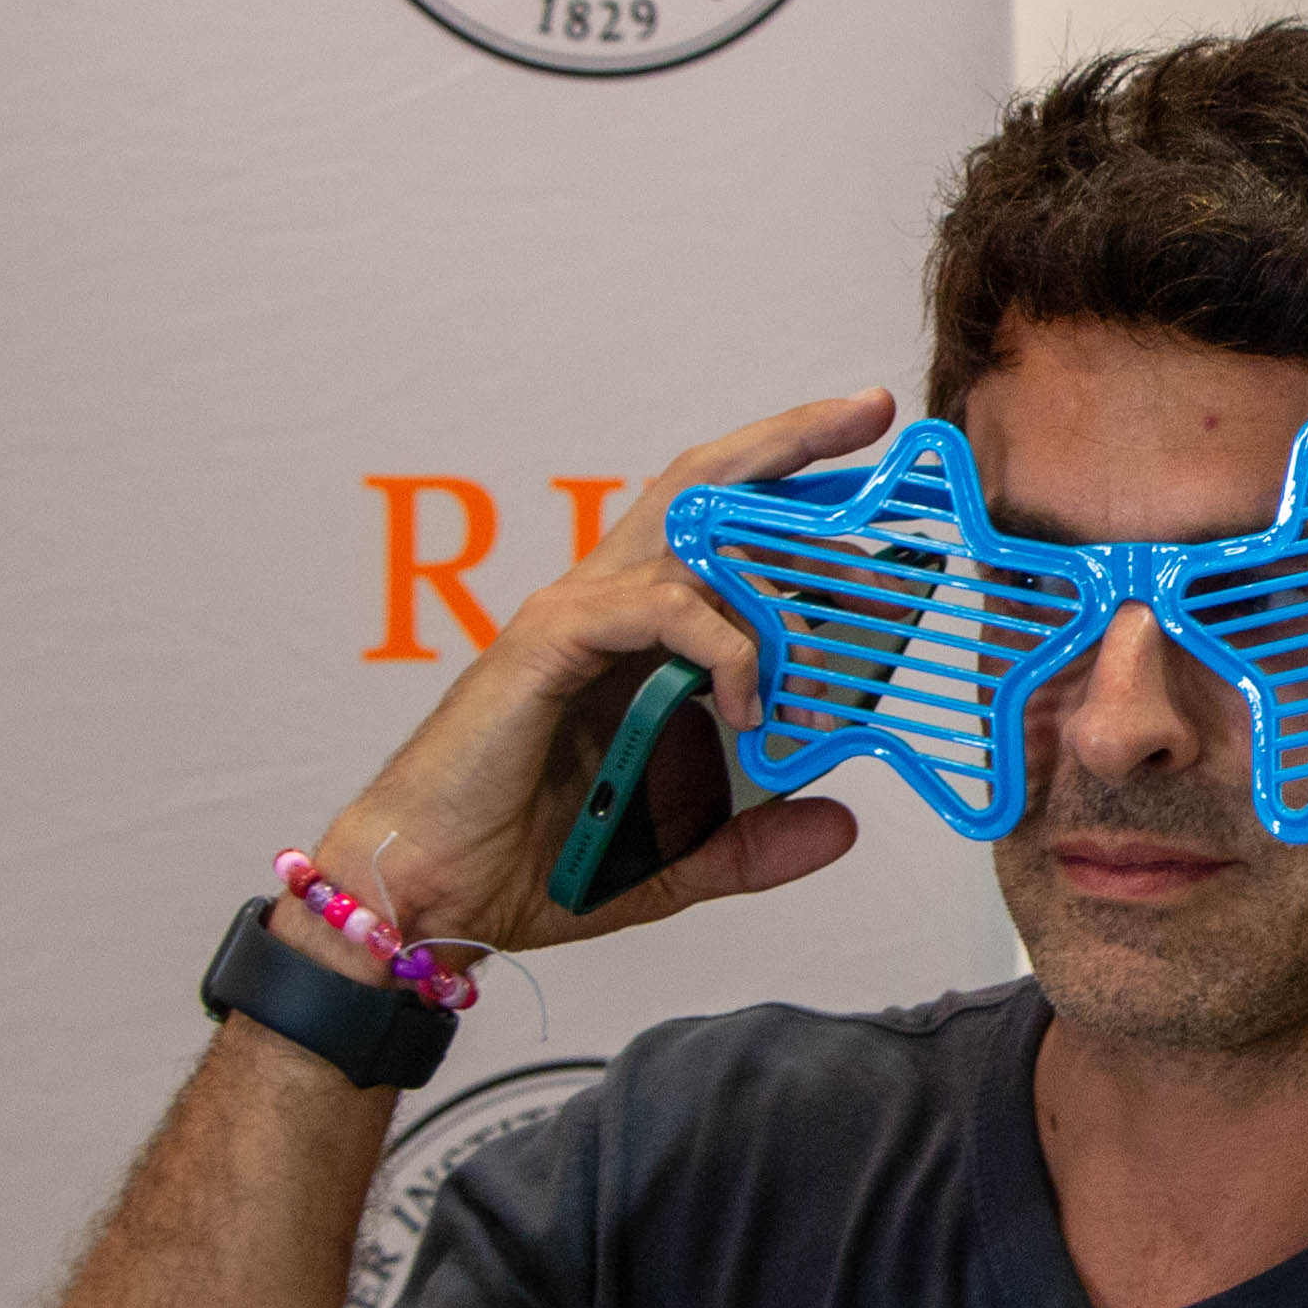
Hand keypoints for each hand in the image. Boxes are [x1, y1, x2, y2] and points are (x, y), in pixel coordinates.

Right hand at [289, 388, 888, 968]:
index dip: (791, 493)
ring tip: (862, 591)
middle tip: (870, 412)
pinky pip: (662, 608)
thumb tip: (841, 823)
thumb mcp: (677, 859)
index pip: (718, 530)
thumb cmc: (529, 865)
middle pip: (703, 484)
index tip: (876, 478)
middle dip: (791, 441)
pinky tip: (753, 704)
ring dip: (785, 551)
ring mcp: (576, 615)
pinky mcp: (550, 642)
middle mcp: (606, 602)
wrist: (431, 895)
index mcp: (635, 635)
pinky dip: (727, 646)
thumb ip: (757, 842)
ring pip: (688, 524)